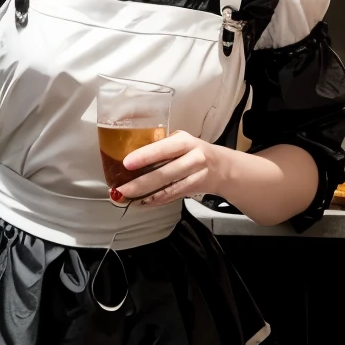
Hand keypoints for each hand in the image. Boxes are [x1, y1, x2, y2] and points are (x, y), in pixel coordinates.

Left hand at [111, 130, 225, 208]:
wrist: (223, 168)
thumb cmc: (193, 151)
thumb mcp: (180, 141)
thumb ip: (160, 146)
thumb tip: (127, 152)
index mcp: (186, 142)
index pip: (164, 148)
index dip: (145, 156)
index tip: (126, 163)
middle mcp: (193, 158)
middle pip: (164, 173)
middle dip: (140, 183)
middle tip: (120, 189)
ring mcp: (195, 177)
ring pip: (167, 189)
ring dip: (144, 195)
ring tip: (125, 198)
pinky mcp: (193, 191)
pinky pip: (171, 197)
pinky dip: (154, 201)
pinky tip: (140, 202)